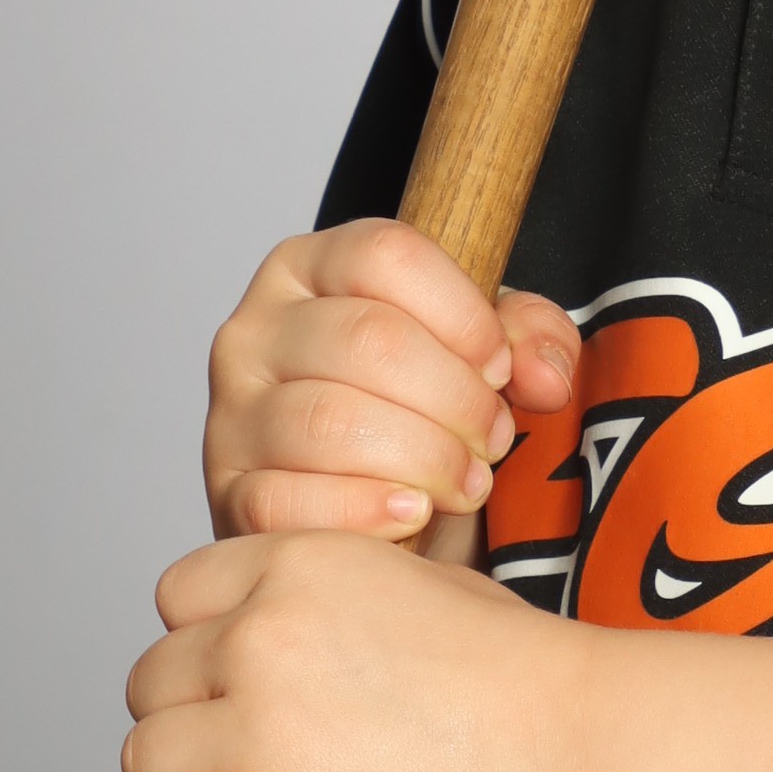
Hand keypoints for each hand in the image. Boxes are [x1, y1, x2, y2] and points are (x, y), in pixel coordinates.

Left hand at [123, 530, 580, 771]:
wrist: (585, 745)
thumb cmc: (524, 674)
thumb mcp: (416, 581)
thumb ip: (322, 598)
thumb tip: (261, 641)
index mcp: (296, 561)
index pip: (177, 596)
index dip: (210, 645)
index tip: (255, 683)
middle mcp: (261, 632)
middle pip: (150, 683)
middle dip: (197, 721)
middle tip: (265, 756)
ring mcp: (260, 727)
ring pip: (144, 763)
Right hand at [202, 220, 580, 542]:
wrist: (369, 517)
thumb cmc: (419, 417)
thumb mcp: (482, 356)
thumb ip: (531, 338)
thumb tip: (544, 375)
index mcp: (312, 268)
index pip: (387, 254)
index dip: (463, 315)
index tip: (500, 367)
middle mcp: (257, 330)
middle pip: (368, 338)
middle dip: (455, 397)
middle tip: (493, 439)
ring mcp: (232, 412)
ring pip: (330, 420)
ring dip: (423, 459)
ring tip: (464, 482)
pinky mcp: (228, 492)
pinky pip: (286, 499)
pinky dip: (364, 512)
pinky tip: (411, 514)